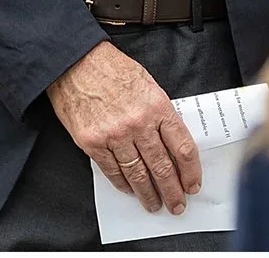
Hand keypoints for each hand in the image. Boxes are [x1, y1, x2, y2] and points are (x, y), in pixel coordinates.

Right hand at [46, 41, 201, 214]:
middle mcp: (139, 123)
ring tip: (154, 205)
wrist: (76, 62)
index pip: (182, 147)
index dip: (190, 171)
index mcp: (158, 106)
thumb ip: (161, 113)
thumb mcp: (148, 84)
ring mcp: (115, 135)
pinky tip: (129, 190)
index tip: (193, 184)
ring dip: (148, 194)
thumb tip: (172, 143)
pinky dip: (122, 184)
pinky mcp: (92, 143)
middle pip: (162, 166)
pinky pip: (112, 171)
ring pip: (137, 174)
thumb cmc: (112, 69)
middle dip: (172, 190)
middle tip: (177, 205)